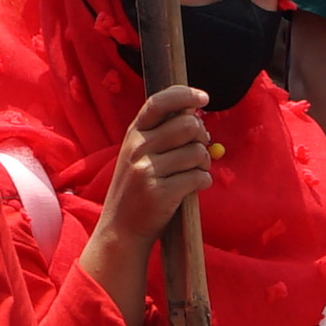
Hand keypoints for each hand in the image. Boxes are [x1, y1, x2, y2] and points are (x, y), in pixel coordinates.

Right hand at [80, 85, 218, 325]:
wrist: (120, 230)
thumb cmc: (136, 190)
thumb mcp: (137, 156)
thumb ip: (160, 135)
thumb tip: (195, 115)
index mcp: (133, 135)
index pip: (159, 102)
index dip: (184, 95)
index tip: (204, 98)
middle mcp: (138, 148)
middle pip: (188, 126)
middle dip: (202, 136)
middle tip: (200, 150)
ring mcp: (147, 171)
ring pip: (197, 152)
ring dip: (205, 162)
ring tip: (197, 171)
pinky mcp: (160, 193)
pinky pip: (199, 178)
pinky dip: (203, 181)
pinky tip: (194, 187)